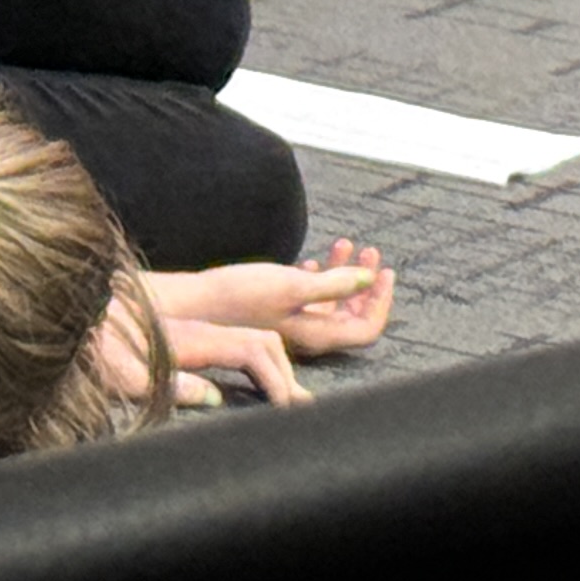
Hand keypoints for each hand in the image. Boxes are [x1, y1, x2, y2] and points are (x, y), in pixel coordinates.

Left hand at [95, 285, 318, 410]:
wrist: (71, 315)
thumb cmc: (92, 348)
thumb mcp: (126, 373)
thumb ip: (171, 384)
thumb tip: (214, 396)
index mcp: (191, 336)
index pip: (252, 348)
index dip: (277, 377)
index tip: (291, 407)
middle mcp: (197, 330)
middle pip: (261, 342)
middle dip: (286, 372)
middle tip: (300, 409)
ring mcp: (190, 332)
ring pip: (248, 341)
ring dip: (274, 366)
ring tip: (289, 397)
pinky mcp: (181, 340)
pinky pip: (230, 347)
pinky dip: (255, 364)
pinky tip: (255, 384)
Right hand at [152, 244, 393, 358]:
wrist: (194, 303)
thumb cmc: (241, 295)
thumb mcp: (291, 285)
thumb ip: (333, 284)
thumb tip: (369, 280)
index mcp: (317, 335)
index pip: (366, 330)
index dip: (381, 301)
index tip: (384, 271)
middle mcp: (309, 335)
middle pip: (352, 316)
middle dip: (366, 284)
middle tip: (371, 253)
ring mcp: (293, 325)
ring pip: (331, 303)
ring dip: (343, 275)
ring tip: (346, 244)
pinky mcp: (277, 313)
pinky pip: (309, 298)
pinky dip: (319, 277)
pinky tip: (314, 259)